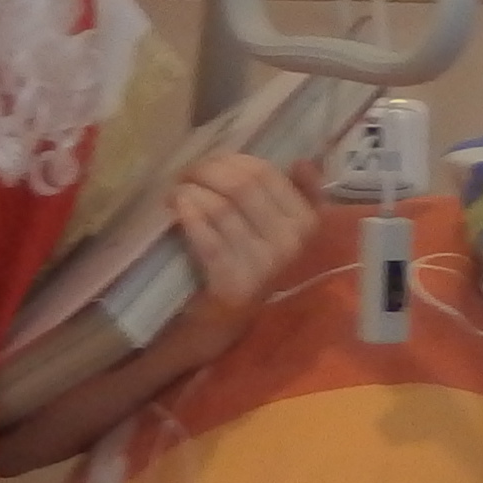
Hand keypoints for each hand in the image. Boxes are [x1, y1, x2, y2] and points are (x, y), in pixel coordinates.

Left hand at [158, 154, 319, 363]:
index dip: (231, 160)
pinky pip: (207, 237)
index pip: (266, 173)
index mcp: (307, 224)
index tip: (210, 162)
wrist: (227, 321)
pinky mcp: (233, 283)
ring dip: (192, 190)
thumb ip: (299, 194)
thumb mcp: (282, 229)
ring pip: (221, 207)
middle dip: (207, 171)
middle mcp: (290, 243)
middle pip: (242, 185)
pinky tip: (176, 206)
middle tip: (186, 173)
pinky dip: (188, 214)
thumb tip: (305, 162)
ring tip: (178, 190)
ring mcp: (262, 265)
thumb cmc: (251, 264)